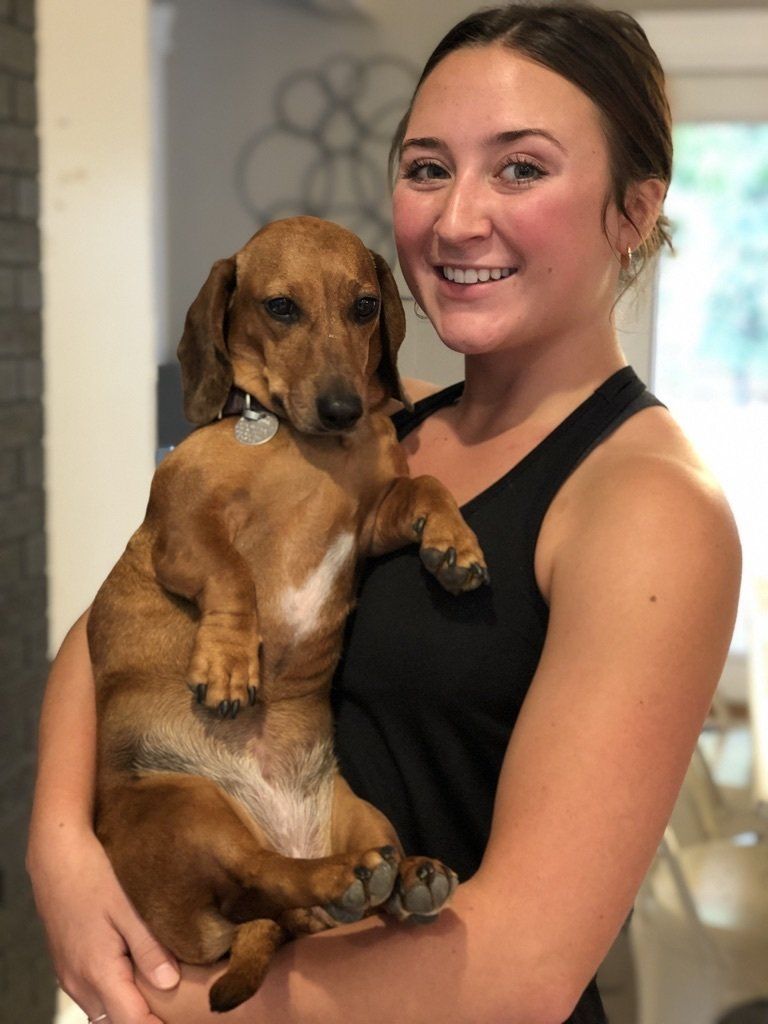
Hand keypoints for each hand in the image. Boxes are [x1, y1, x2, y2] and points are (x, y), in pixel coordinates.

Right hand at [27, 825, 179, 1023]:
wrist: (55, 855)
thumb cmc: (94, 876)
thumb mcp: (128, 909)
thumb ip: (149, 949)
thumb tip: (170, 983)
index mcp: (98, 972)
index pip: (130, 1023)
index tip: (183, 1021)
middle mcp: (79, 982)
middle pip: (115, 1022)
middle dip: (144, 1020)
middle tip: (177, 1010)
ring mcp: (69, 975)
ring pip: (102, 1010)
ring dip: (127, 1009)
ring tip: (161, 997)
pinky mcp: (66, 964)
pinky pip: (92, 994)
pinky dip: (114, 996)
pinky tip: (135, 978)